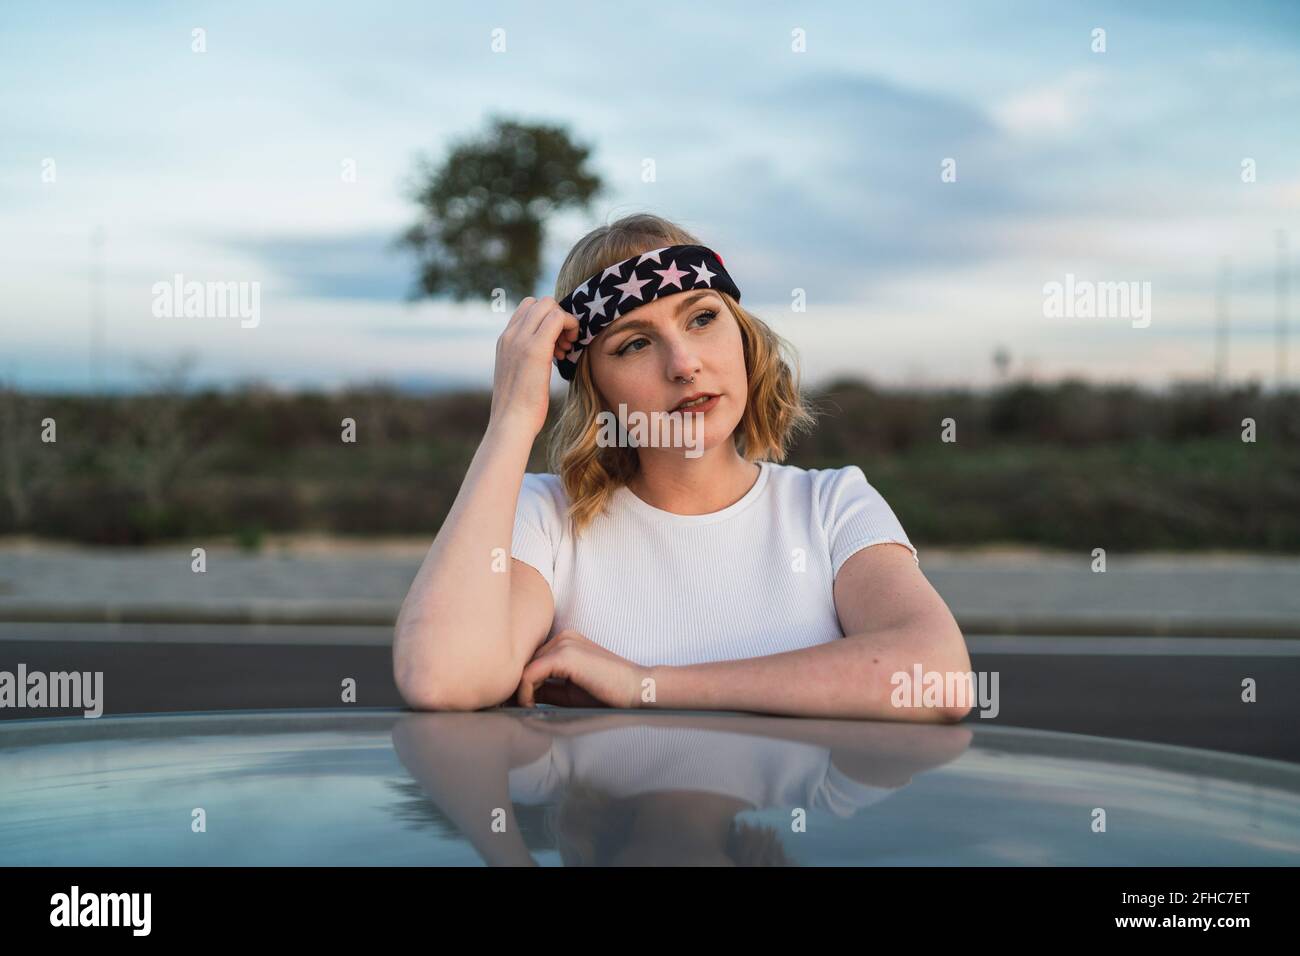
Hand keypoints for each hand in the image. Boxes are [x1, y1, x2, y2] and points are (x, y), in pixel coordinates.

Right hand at [489, 296, 579, 438]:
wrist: (511, 422)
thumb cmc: (519, 408)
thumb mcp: (517, 376)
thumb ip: (524, 360)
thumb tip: (542, 357)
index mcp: (504, 341)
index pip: (527, 309)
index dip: (546, 320)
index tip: (555, 344)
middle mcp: (510, 335)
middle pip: (539, 302)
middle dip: (558, 318)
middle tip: (564, 344)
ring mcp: (520, 339)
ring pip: (549, 304)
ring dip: (564, 321)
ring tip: (565, 349)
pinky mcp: (535, 348)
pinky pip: (558, 317)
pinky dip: (570, 326)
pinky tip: (568, 350)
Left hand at [515, 629, 652, 709]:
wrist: (636, 690)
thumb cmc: (608, 694)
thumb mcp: (569, 692)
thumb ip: (546, 689)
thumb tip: (519, 697)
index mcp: (565, 642)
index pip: (531, 660)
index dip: (521, 683)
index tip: (518, 704)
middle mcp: (563, 637)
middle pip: (524, 662)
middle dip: (517, 687)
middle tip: (515, 709)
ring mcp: (564, 643)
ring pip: (523, 667)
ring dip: (519, 691)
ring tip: (525, 709)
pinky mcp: (565, 655)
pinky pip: (530, 674)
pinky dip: (525, 692)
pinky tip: (532, 706)